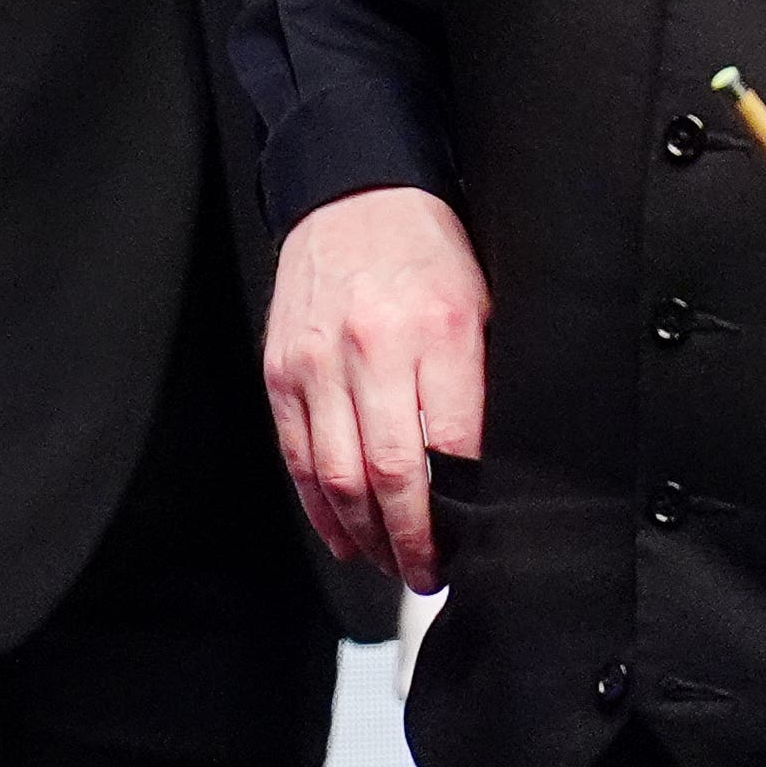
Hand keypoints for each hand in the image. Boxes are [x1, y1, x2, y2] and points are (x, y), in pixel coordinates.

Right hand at [262, 186, 481, 591]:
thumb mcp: (479, 306)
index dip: (459, 511)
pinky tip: (339, 531)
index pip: (453, 446)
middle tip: (427, 572)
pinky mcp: (281, 371)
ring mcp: (317, 364)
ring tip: (386, 561)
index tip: (469, 542)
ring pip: (337, 477)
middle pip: (390, 474)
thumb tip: (483, 466)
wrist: (352, 194)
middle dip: (410, 540)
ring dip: (363, 534)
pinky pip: (298, 455)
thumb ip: (478, 383)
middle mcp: (372, 349)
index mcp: (437, 332)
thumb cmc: (423, 250)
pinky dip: (317, 505)